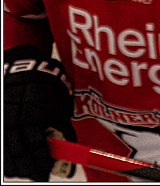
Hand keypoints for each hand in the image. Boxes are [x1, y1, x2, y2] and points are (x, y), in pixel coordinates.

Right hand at [3, 46, 75, 180]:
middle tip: (39, 175)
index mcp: (31, 120)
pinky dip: (8, 158)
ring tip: (27, 170)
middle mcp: (11, 125)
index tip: (46, 174)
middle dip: (29, 170)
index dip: (41, 166)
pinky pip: (2, 149)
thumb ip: (61, 129)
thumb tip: (67, 151)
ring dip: (16, 166)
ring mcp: (1, 126)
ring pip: (6, 157)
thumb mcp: (58, 107)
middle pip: (16, 159)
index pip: (35, 151)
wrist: (24, 71)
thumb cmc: (46, 88)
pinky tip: (15, 160)